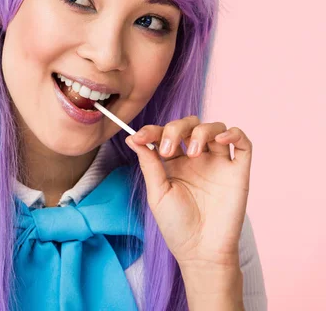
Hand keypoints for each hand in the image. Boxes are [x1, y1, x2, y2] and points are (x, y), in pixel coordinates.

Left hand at [125, 115, 252, 271]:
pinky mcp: (238, 171)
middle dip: (176, 128)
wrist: (201, 252)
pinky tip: (220, 139)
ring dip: (201, 131)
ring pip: (214, 128)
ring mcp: (218, 163)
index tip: (140, 137)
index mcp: (174, 162)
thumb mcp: (157, 192)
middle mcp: (197, 158)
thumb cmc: (176, 226)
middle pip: (189, 124)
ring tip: (192, 153)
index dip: (152, 130)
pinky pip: (243, 143)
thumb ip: (149, 164)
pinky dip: (234, 133)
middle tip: (168, 150)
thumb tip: (132, 139)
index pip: (164, 134)